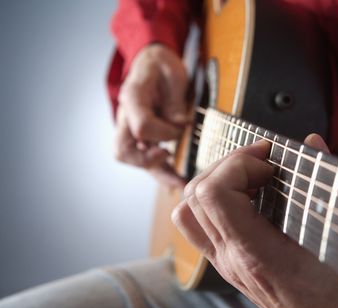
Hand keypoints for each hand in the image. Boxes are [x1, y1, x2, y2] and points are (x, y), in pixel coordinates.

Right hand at [115, 44, 188, 186]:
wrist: (152, 62)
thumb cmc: (162, 65)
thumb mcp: (172, 74)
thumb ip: (174, 101)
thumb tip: (181, 125)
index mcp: (132, 97)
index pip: (141, 126)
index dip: (164, 132)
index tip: (182, 126)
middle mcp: (126, 116)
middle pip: (123, 150)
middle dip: (147, 160)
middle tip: (169, 156)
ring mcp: (130, 129)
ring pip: (133, 160)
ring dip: (157, 172)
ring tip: (181, 183)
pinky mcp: (141, 138)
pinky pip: (147, 160)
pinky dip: (162, 172)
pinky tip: (179, 181)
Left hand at [171, 135, 337, 307]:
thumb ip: (324, 187)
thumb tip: (312, 143)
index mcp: (258, 255)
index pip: (214, 194)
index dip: (239, 163)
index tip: (270, 159)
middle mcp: (233, 261)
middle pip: (196, 194)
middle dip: (229, 164)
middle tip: (264, 160)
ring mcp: (228, 265)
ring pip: (189, 211)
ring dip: (215, 180)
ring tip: (251, 175)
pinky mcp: (231, 267)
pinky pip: (200, 226)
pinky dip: (214, 201)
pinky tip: (247, 197)